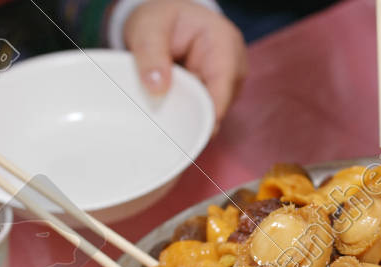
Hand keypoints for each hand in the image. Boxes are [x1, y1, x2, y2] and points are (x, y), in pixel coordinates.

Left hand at [123, 0, 247, 122]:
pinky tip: (171, 108)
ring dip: (189, 115)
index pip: (223, 85)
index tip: (193, 134)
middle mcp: (233, 64)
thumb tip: (158, 89)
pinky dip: (187, 113)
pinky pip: (204, 112)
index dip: (209, 113)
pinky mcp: (216, 93)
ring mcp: (227, 81)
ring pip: (212, 112)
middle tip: (165, 126)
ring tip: (164, 107)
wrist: (164, 19)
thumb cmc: (162, 18)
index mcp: (224, 43)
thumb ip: (150, 55)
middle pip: (220, 104)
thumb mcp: (147, 28)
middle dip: (194, 117)